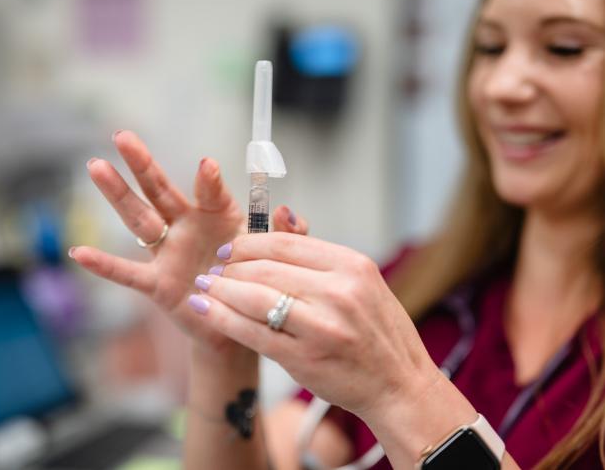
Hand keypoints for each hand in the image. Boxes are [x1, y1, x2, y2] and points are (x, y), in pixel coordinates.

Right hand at [69, 130, 307, 356]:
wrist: (239, 325)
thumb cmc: (254, 281)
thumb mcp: (275, 256)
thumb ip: (285, 233)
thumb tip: (288, 210)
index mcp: (218, 216)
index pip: (211, 192)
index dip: (209, 181)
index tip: (208, 167)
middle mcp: (188, 227)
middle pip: (160, 190)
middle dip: (143, 164)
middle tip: (123, 135)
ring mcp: (169, 253)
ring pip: (139, 218)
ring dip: (118, 194)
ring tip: (96, 166)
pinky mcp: (158, 284)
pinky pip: (127, 273)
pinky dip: (104, 265)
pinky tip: (80, 253)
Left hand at [186, 232, 438, 416]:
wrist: (400, 385)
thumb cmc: (377, 334)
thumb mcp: (361, 284)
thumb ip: (320, 258)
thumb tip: (280, 219)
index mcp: (352, 266)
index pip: (287, 243)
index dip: (249, 243)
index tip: (229, 249)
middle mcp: (339, 291)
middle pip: (267, 268)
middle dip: (231, 267)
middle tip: (212, 270)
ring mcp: (322, 326)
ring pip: (255, 297)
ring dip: (222, 290)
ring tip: (205, 288)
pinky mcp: (305, 358)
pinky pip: (253, 332)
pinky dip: (223, 318)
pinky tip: (206, 309)